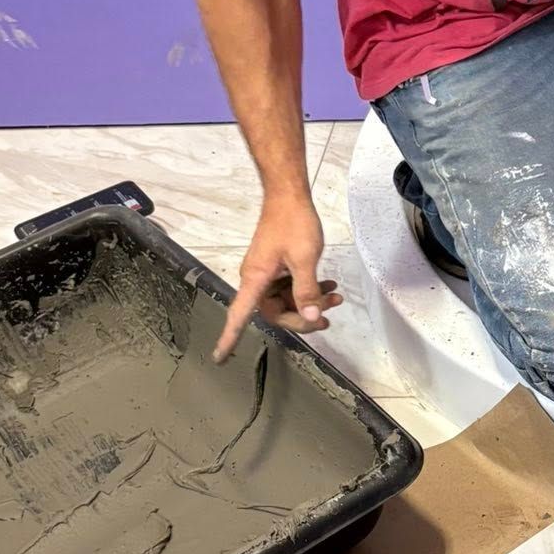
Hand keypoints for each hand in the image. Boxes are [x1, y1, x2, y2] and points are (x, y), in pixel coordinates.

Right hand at [214, 194, 341, 361]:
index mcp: (256, 279)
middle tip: (327, 316)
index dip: (229, 337)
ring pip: (286, 300)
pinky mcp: (277, 267)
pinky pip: (290, 288)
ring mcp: (267, 273)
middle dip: (301, 317)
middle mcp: (257, 279)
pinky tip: (328, 286)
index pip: (239, 315)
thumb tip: (310, 317)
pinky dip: (308, 290)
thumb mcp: (304, 258)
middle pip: (274, 312)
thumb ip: (307, 290)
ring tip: (335, 297)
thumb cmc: (293, 222)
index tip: (219, 357)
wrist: (289, 195)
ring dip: (310, 303)